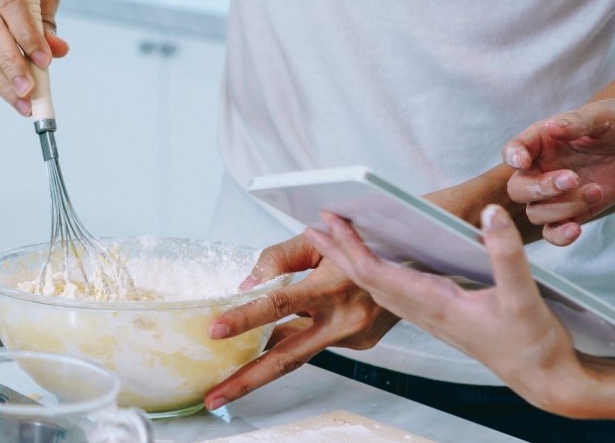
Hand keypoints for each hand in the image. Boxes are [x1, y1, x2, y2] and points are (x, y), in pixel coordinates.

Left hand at [202, 234, 398, 410]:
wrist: (421, 255)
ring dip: (263, 367)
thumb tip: (246, 288)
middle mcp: (345, 319)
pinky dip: (295, 339)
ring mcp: (356, 336)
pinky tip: (279, 333)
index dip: (245, 318)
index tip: (215, 331)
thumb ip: (278, 260)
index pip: (279, 304)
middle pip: (288, 356)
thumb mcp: (317, 238)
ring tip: (227, 384)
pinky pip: (317, 342)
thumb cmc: (365, 236)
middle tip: (214, 398)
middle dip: (247, 380)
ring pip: (299, 353)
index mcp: (333, 286)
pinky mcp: (362, 343)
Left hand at [304, 206, 614, 418]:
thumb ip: (506, 254)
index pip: (376, 273)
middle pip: (364, 278)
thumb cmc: (532, 342)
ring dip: (349, 261)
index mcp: (433, 304)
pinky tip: (371, 260)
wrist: (543, 377)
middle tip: (310, 224)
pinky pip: (391, 291)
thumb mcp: (525, 296)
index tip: (329, 222)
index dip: (349, 247)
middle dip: (335, 252)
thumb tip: (489, 216)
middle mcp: (421, 310)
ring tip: (330, 236)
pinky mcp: (435, 315)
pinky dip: (372, 271)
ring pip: (375, 285)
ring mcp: (426, 314)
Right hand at [503, 99, 614, 244]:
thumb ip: (577, 121)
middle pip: (518, 189)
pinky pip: (553, 232)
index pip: (513, 150)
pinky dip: (559, 235)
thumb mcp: (600, 117)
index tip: (523, 161)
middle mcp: (539, 170)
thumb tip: (553, 127)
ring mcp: (552, 195)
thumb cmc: (614, 127)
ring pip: (536, 213)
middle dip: (542, 188)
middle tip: (573, 178)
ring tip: (595, 190)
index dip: (513, 157)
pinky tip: (576, 229)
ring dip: (563, 207)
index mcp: (539, 143)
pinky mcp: (570, 213)